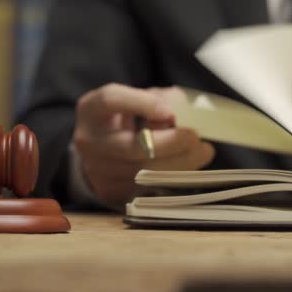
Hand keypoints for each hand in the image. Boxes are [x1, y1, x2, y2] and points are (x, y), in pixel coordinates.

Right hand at [73, 83, 215, 206]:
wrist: (104, 151)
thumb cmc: (127, 118)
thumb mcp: (140, 99)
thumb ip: (163, 99)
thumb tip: (184, 113)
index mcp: (91, 109)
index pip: (111, 100)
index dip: (141, 103)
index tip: (169, 111)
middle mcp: (89, 141)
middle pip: (133, 146)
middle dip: (172, 142)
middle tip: (196, 136)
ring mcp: (98, 171)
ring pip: (145, 172)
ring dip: (181, 163)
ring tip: (202, 151)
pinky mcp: (112, 192)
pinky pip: (148, 188)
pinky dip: (174, 178)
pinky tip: (190, 168)